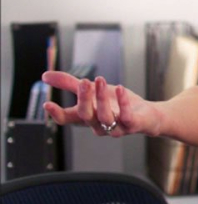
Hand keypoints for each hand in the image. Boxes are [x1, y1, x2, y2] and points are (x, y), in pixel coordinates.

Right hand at [41, 71, 162, 137]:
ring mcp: (115, 127)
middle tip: (83, 82)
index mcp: (86, 117)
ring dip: (101, 98)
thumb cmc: (117, 104)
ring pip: (104, 116)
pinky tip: (119, 88)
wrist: (147, 114)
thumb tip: (45, 76)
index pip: (68, 119)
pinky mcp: (132, 125)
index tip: (48, 104)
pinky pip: (125, 117)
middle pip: (85, 115)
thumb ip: (70, 84)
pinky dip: (122, 103)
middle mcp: (97, 125)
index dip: (57, 114)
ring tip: (100, 80)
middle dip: (83, 98)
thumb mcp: (93, 90)